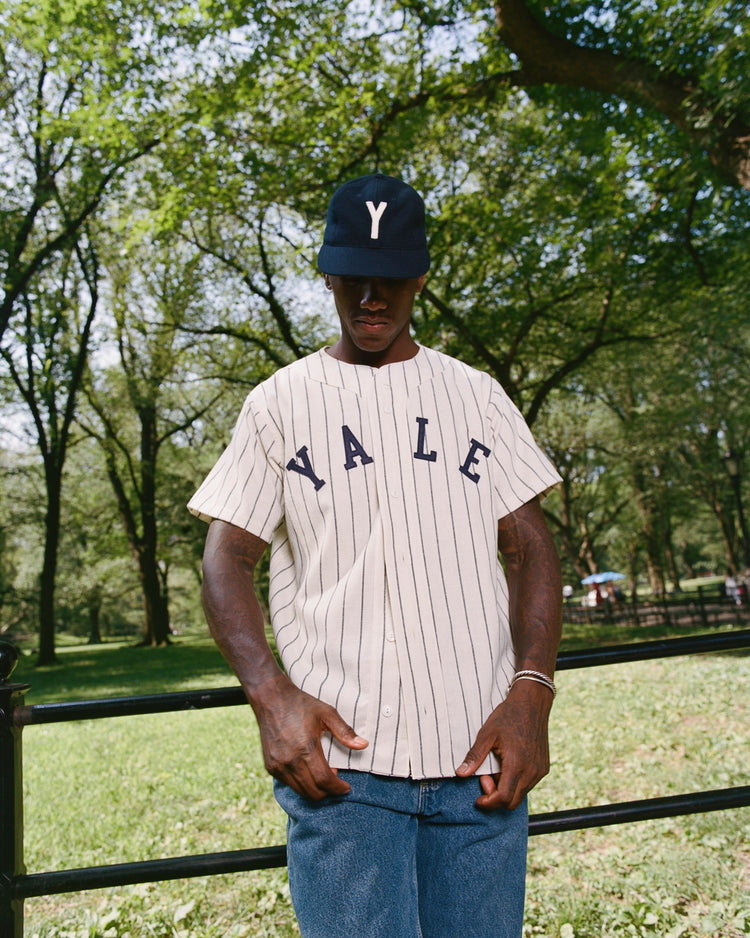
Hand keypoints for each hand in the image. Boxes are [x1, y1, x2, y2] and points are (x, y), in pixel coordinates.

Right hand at [253, 675, 367, 800]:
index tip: (346, 787)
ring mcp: (278, 765)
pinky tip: (308, 770)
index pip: (324, 781)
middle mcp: (290, 760)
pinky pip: (289, 784)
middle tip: (336, 779)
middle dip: (328, 791)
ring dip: (315, 789)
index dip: (338, 788)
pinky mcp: (270, 766)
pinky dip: (301, 783)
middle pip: (313, 792)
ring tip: (322, 774)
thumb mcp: (327, 713)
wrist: (271, 698)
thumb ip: (345, 732)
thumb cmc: (301, 704)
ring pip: (300, 791)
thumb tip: (363, 745)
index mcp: (306, 748)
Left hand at [455, 680, 551, 810]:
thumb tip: (460, 774)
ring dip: (506, 790)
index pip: (503, 798)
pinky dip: (516, 784)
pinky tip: (508, 766)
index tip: (478, 799)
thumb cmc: (508, 716)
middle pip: (512, 802)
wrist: (532, 703)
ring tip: (495, 769)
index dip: (488, 803)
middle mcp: (531, 771)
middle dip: (495, 797)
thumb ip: (474, 757)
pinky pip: (529, 785)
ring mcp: (540, 770)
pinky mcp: (544, 767)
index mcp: (516, 764)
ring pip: (521, 794)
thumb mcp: (487, 734)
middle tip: (484, 779)